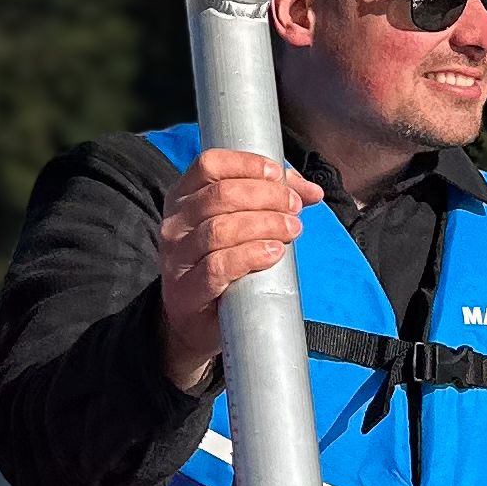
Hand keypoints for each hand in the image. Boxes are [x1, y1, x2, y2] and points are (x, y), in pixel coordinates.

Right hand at [156, 144, 320, 392]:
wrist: (195, 321)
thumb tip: (312, 192)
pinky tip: (273, 253)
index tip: (276, 173)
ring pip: (220, 229)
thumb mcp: (238, 225)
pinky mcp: (186, 291)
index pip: (208, 165)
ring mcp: (177, 258)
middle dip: (266, 196)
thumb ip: (271, 201)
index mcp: (183, 199)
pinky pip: (218, 267)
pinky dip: (250, 255)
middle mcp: (175, 224)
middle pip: (220, 195)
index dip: (245, 164)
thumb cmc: (220, 264)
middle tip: (294, 207)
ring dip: (264, 224)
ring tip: (291, 229)